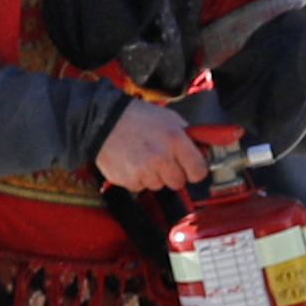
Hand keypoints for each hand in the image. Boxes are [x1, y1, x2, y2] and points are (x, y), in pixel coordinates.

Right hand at [93, 98, 207, 192]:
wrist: (103, 121)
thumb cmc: (138, 118)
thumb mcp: (169, 118)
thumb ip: (188, 136)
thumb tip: (203, 151)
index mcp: (175, 140)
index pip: (199, 171)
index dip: (195, 170)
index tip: (190, 168)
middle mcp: (161, 157)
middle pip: (178, 183)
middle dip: (173, 173)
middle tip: (162, 159)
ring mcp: (144, 171)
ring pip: (159, 186)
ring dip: (154, 176)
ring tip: (143, 157)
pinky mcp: (129, 180)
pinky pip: (141, 187)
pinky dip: (138, 178)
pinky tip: (131, 162)